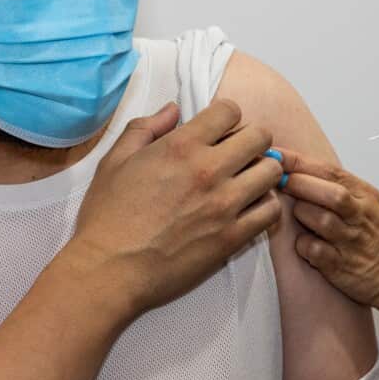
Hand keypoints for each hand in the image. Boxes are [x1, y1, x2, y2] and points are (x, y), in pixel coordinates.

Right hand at [68, 100, 284, 316]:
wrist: (109, 269)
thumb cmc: (107, 215)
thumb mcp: (115, 160)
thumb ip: (146, 128)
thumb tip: (173, 109)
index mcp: (181, 146)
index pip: (230, 111)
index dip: (226, 116)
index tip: (219, 130)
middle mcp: (209, 170)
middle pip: (260, 137)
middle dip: (251, 140)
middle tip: (238, 154)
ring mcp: (224, 204)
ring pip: (271, 172)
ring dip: (261, 172)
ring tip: (245, 181)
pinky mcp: (232, 237)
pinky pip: (271, 212)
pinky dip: (265, 206)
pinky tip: (248, 209)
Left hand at [270, 147, 378, 318]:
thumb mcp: (372, 203)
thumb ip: (340, 187)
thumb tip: (300, 170)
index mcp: (366, 195)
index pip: (329, 170)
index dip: (298, 161)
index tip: (276, 155)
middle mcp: (360, 216)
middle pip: (326, 193)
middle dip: (297, 184)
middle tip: (277, 182)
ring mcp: (351, 242)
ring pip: (318, 219)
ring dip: (301, 215)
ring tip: (300, 217)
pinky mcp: (342, 267)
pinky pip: (314, 251)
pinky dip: (304, 246)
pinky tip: (306, 245)